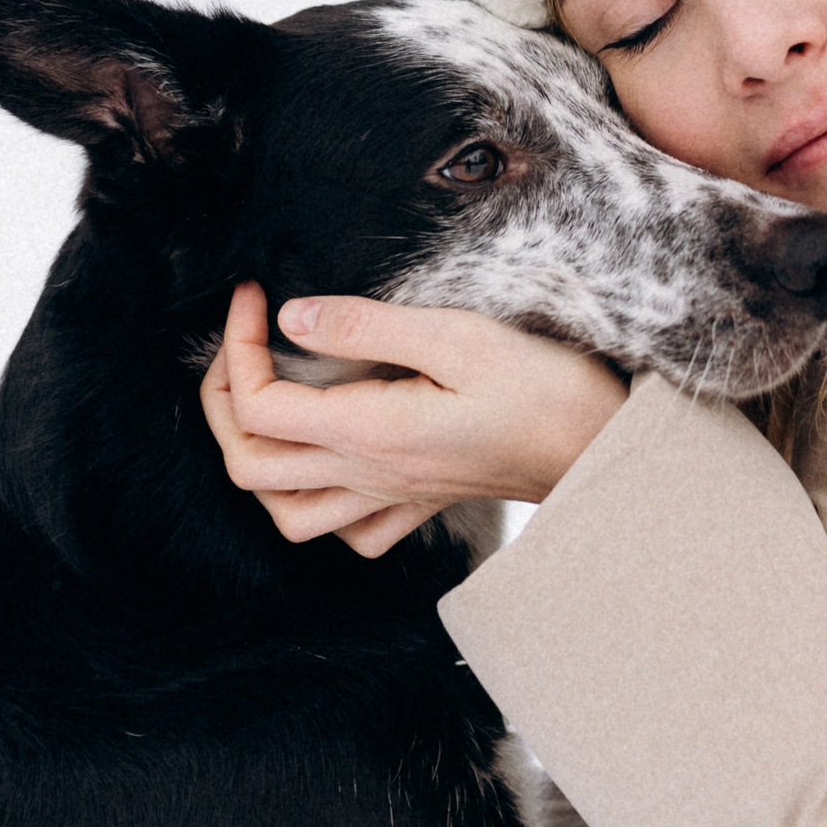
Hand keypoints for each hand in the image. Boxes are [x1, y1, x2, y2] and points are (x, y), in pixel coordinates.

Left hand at [199, 282, 626, 557]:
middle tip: (243, 339)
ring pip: (285, 513)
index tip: (256, 296)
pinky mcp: (423, 501)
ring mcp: (394, 497)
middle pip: (249, 465)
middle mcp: (371, 476)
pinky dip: (319, 502)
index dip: (237, 347)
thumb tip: (291, 316)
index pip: (258, 407)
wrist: (604, 448)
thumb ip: (370, 324)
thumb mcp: (460, 335)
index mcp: (370, 432)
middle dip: (222, 399)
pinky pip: (347, 530)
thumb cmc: (545, 388)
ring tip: (268, 401)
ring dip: (257, 460)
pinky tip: (334, 458)